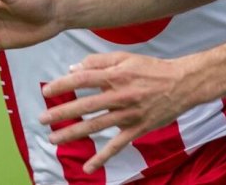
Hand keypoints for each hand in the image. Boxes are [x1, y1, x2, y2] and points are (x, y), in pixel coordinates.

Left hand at [39, 52, 192, 173]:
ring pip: (96, 126)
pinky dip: (102, 157)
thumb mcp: (125, 57)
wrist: (183, 84)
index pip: (83, 80)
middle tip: (42, 120)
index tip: (46, 92)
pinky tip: (88, 168)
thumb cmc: (152, 68)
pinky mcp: (137, 129)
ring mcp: (128, 115)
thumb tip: (73, 67)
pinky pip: (117, 145)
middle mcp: (120, 95)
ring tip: (54, 139)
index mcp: (116, 75)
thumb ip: (98, 62)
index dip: (63, 85)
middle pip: (85, 106)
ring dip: (73, 133)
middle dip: (61, 113)